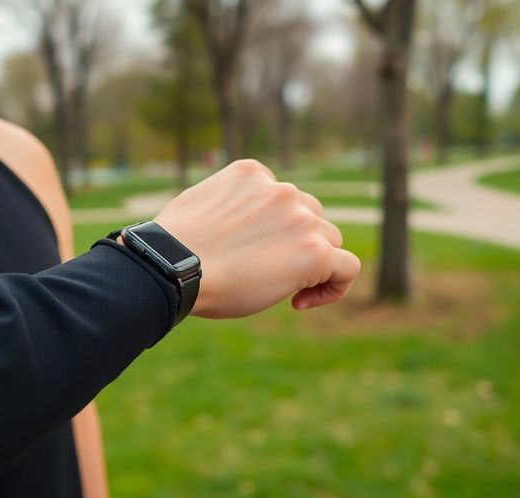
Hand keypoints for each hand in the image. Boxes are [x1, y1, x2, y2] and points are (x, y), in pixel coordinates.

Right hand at [154, 160, 360, 318]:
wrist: (172, 268)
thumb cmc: (174, 250)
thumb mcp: (200, 208)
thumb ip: (228, 207)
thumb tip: (231, 227)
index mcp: (252, 173)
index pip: (283, 198)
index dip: (276, 228)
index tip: (254, 253)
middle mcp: (281, 190)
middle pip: (311, 216)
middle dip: (295, 244)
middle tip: (266, 274)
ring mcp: (300, 218)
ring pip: (330, 240)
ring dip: (312, 264)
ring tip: (284, 290)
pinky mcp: (314, 251)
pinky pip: (347, 267)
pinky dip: (336, 286)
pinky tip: (302, 301)